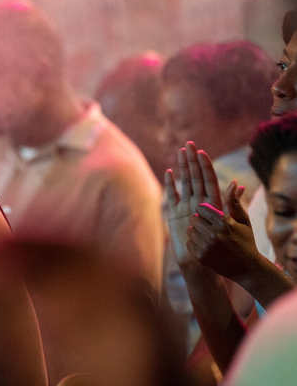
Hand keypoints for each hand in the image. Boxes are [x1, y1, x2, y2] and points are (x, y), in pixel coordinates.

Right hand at [164, 141, 221, 265]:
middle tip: (189, 144)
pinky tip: (170, 172)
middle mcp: (199, 202)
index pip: (208, 180)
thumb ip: (232, 203)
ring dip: (183, 167)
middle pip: (195, 177)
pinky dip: (171, 184)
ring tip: (181, 152)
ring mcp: (186, 207)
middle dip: (192, 160)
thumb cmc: (218, 247)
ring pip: (184, 183)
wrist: (201, 263)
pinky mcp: (174, 214)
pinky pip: (172, 196)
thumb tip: (238, 183)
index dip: (205, 165)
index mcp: (213, 203)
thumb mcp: (230, 223)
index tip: (201, 152)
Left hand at [188, 180, 259, 282]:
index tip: (211, 217)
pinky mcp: (200, 257)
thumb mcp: (242, 220)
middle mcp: (214, 234)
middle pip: (193, 218)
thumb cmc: (245, 240)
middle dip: (200, 221)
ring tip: (210, 237)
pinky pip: (189, 243)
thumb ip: (234, 201)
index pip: (200, 208)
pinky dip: (195, 244)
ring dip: (197, 232)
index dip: (205, 211)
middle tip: (210, 227)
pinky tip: (207, 247)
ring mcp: (206, 246)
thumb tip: (233, 182)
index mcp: (224, 222)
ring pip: (190, 230)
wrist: (247, 268)